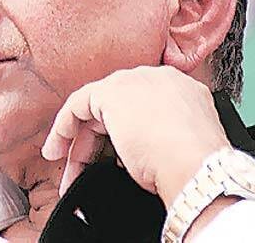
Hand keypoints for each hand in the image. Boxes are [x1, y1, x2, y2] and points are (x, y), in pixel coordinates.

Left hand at [41, 66, 230, 206]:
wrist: (196, 165)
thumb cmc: (193, 167)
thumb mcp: (178, 149)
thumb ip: (156, 143)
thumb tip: (132, 159)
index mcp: (182, 92)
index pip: (143, 110)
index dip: (124, 137)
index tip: (114, 161)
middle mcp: (159, 79)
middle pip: (117, 110)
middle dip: (96, 144)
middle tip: (83, 172)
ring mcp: (135, 82)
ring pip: (97, 110)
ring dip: (79, 144)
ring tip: (69, 174)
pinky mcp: (111, 92)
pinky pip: (78, 105)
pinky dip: (64, 128)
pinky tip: (58, 149)